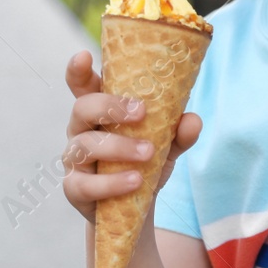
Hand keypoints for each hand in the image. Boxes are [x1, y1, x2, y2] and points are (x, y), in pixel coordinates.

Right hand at [61, 49, 201, 224]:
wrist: (133, 212)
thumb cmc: (145, 166)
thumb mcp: (167, 147)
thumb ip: (179, 133)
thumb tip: (192, 120)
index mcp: (100, 111)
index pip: (83, 85)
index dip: (78, 70)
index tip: (85, 55)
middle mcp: (82, 130)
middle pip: (81, 107)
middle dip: (109, 106)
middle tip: (141, 112)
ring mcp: (74, 160)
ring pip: (85, 144)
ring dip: (119, 146)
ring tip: (148, 153)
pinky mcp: (75, 189)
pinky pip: (85, 184)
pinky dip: (112, 183)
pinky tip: (135, 180)